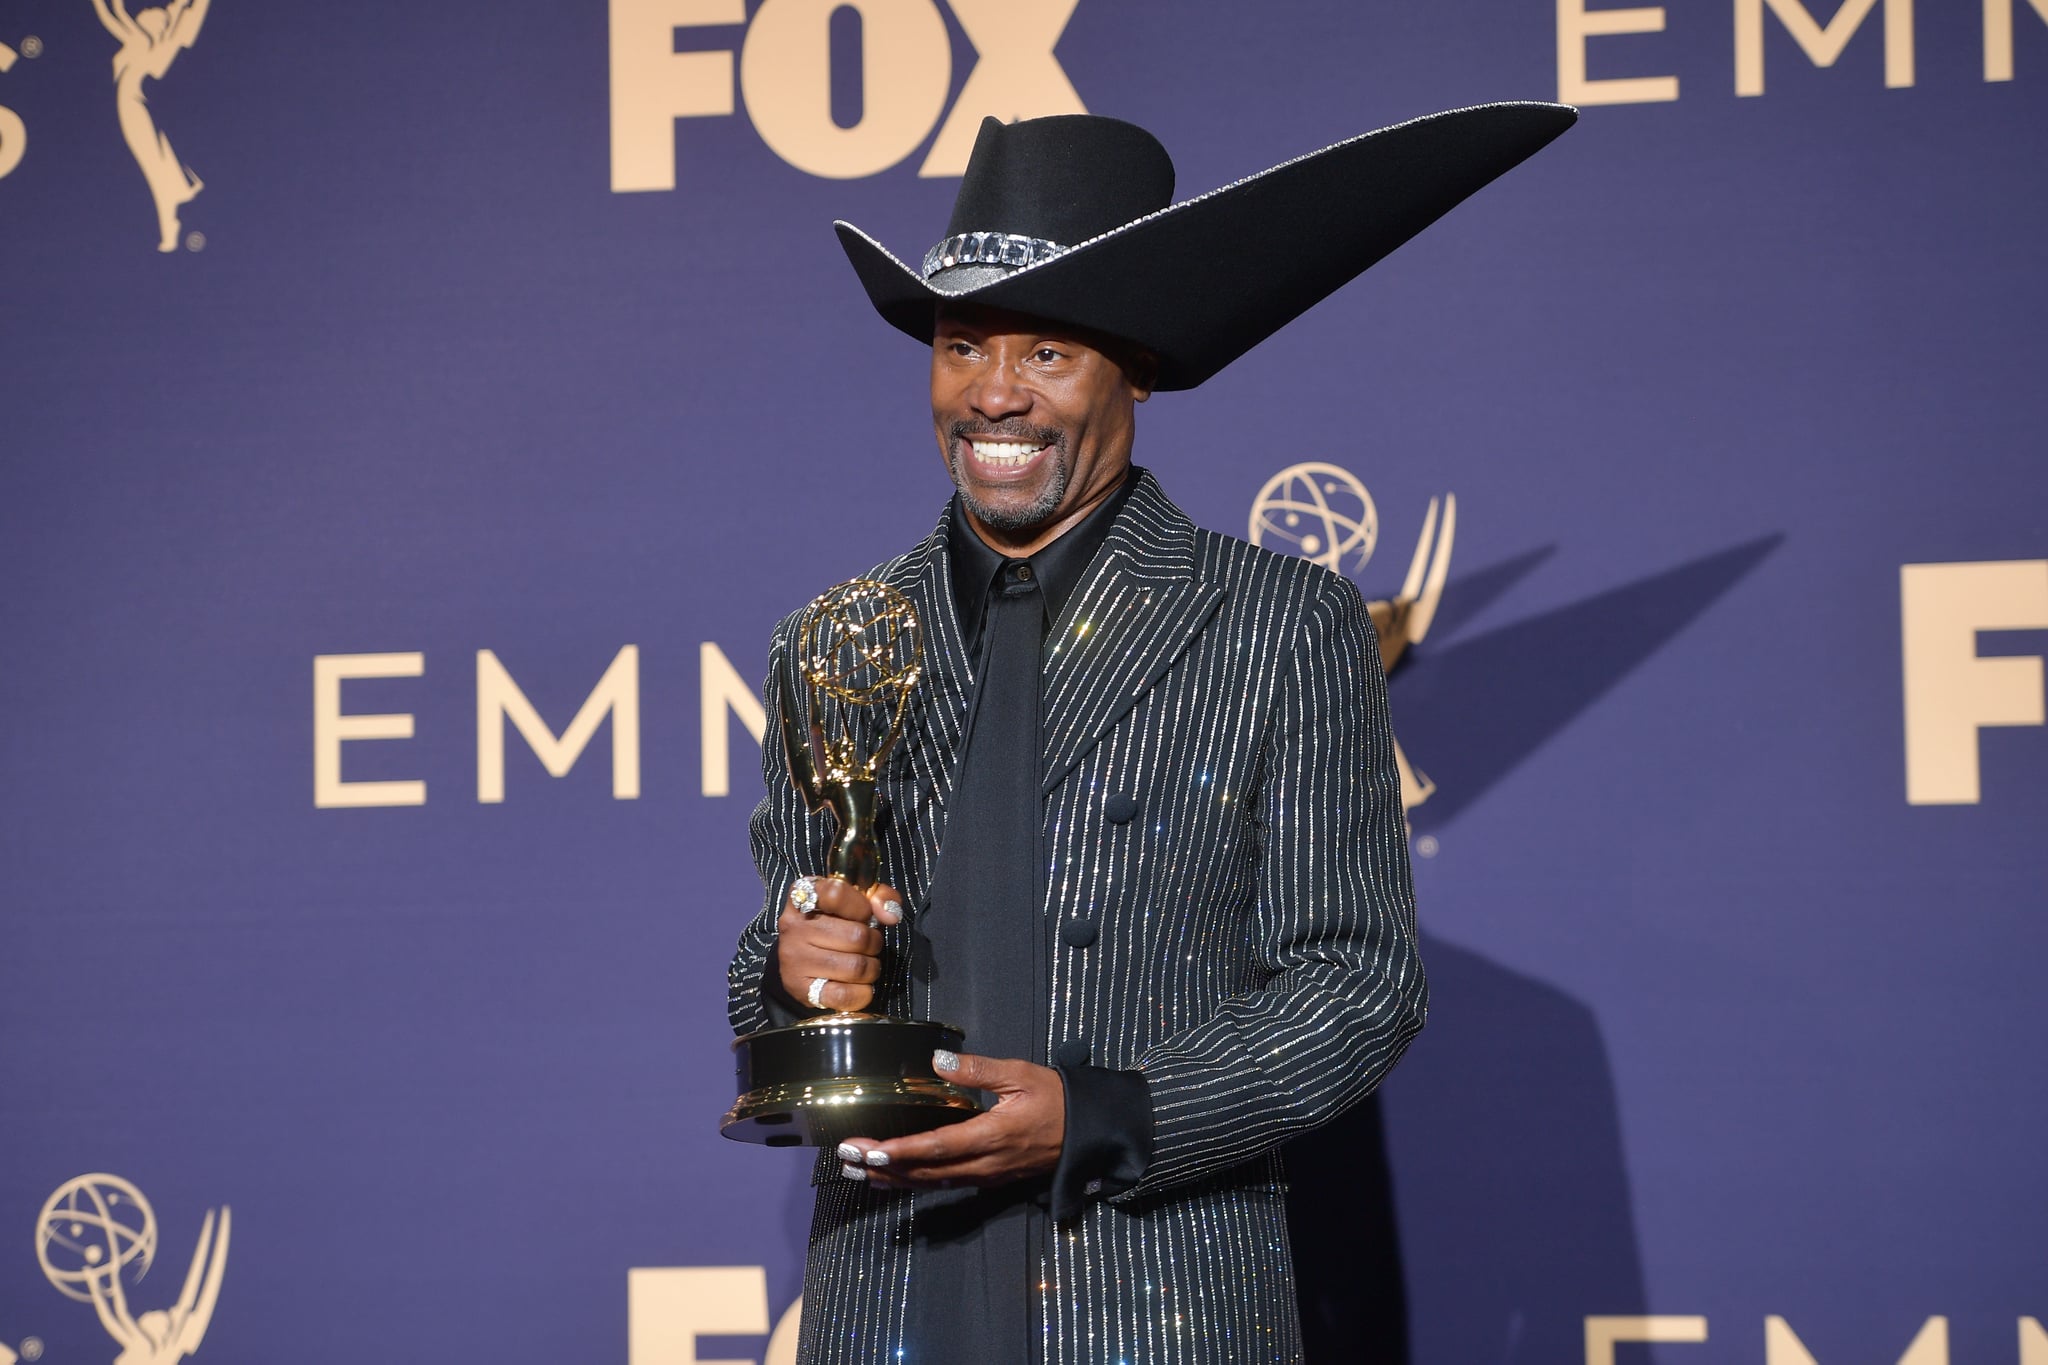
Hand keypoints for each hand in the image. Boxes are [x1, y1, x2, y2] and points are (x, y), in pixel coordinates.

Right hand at [776, 876, 902, 1012]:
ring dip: (871, 968)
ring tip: (865, 964)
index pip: (836, 893)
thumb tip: (890, 916)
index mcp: (802, 894)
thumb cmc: (835, 922)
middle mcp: (792, 926)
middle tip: (868, 945)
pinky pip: (843, 995)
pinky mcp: (799, 989)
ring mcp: (794, 958)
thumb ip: (880, 897)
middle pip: (856, 936)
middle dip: (873, 943)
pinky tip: (859, 986)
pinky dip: (862, 993)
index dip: (862, 907)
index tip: (865, 916)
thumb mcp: (855, 900)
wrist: (801, 958)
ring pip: (855, 967)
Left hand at [837, 1052, 1064, 1188]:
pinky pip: (944, 1184)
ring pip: (931, 1183)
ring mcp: (986, 1176)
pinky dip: (913, 1182)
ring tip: (857, 1172)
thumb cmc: (1056, 1098)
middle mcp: (985, 1163)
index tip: (870, 1149)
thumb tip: (938, 1061)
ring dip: (893, 1179)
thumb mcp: (1021, 1073)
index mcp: (992, 1136)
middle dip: (884, 1167)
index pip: (937, 1147)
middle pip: (925, 1172)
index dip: (901, 1150)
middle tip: (846, 1159)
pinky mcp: (987, 1179)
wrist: (1087, 1130)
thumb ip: (979, 1069)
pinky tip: (892, 1177)